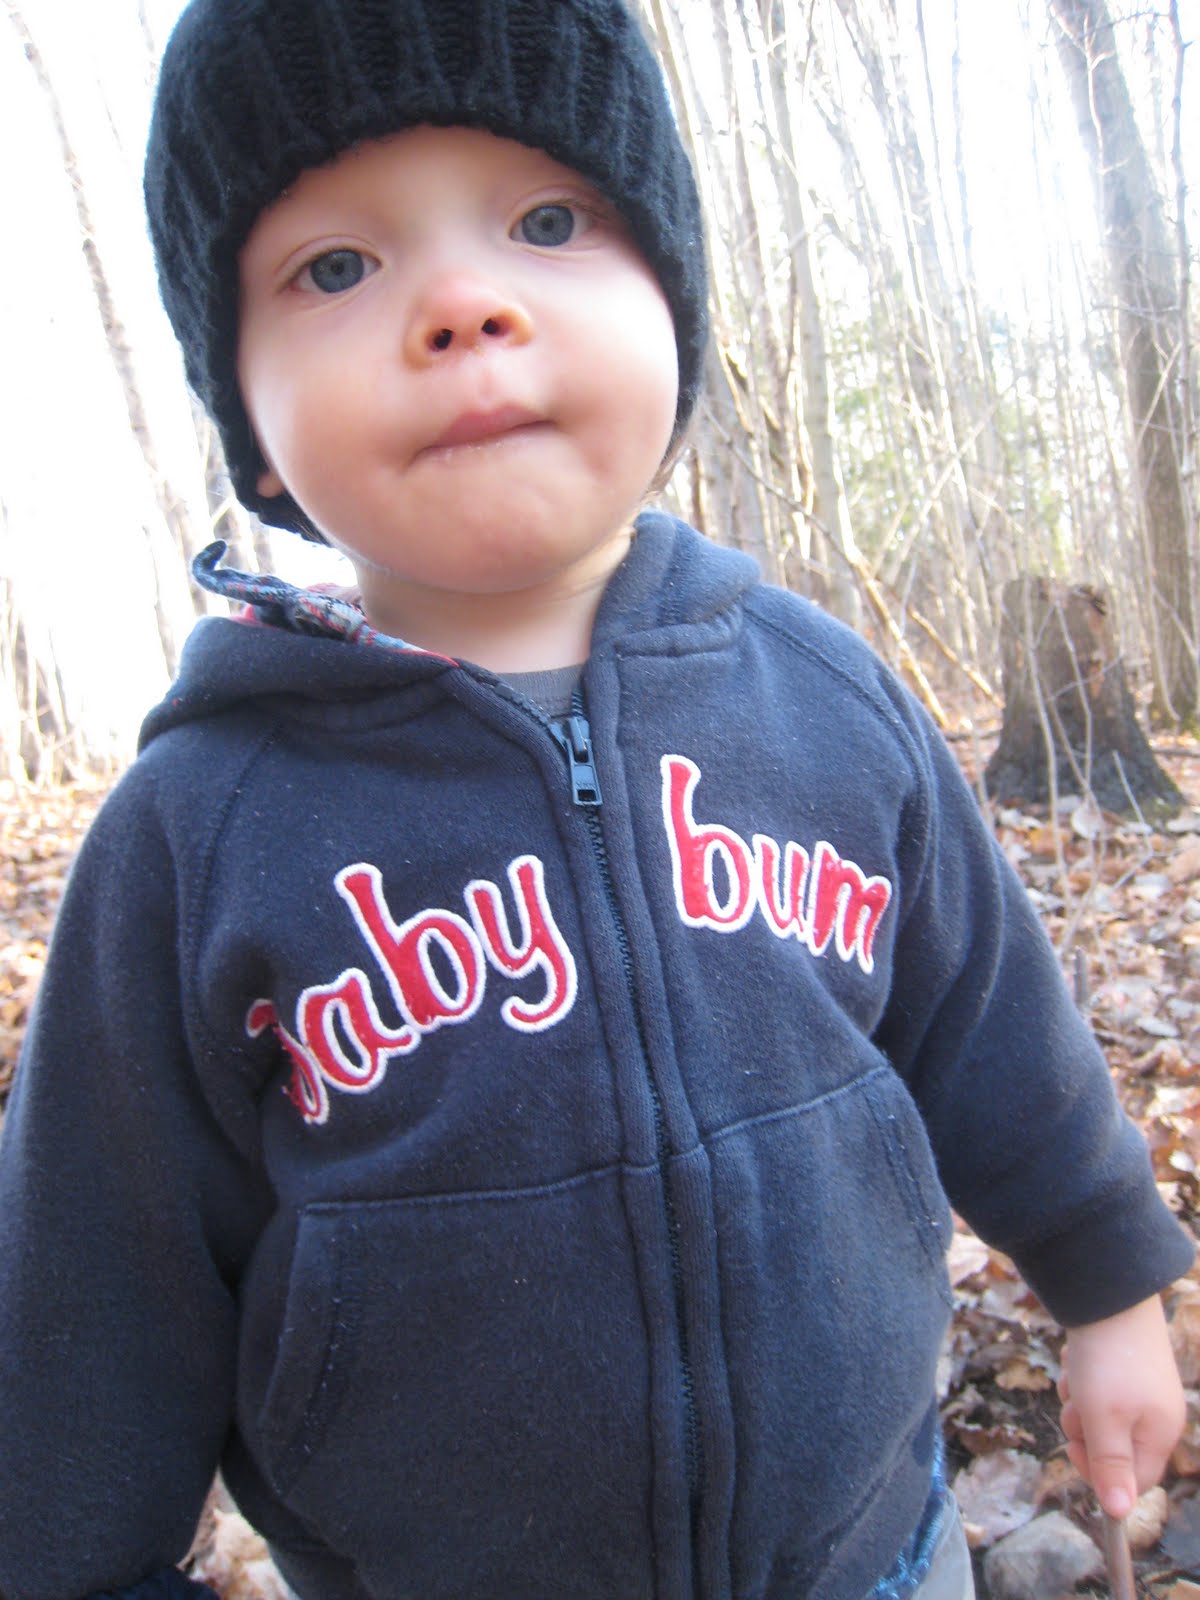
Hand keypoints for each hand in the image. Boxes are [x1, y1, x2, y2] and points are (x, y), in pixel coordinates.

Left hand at [1058, 1294, 1186, 1517]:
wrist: (1106, 1290)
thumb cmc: (1108, 1359)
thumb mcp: (1105, 1419)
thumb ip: (1111, 1467)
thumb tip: (1120, 1513)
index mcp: (1161, 1431)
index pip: (1135, 1479)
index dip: (1100, 1473)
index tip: (1072, 1450)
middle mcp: (1155, 1410)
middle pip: (1110, 1445)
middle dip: (1083, 1427)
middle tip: (1074, 1403)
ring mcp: (1138, 1385)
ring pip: (1095, 1414)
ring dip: (1076, 1398)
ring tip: (1076, 1373)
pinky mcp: (1120, 1363)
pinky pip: (1091, 1385)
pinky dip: (1078, 1374)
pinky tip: (1076, 1355)